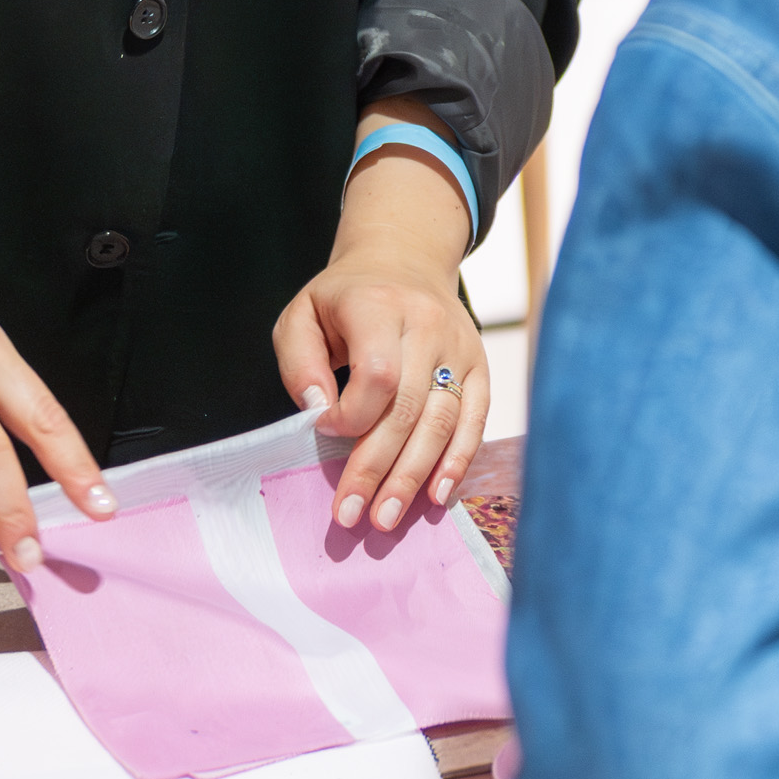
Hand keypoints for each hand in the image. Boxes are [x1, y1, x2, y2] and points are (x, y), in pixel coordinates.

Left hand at [272, 112, 490, 531]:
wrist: (405, 260)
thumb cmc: (344, 298)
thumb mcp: (302, 314)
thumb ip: (299, 362)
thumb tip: (318, 413)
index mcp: (379, 305)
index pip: (377, 373)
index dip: (352, 415)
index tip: (325, 432)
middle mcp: (427, 325)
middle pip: (408, 408)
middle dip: (377, 468)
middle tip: (352, 515)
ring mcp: (460, 347)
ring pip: (442, 421)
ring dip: (414, 476)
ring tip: (387, 519)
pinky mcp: (479, 365)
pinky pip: (474, 419)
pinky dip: (458, 461)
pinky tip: (437, 496)